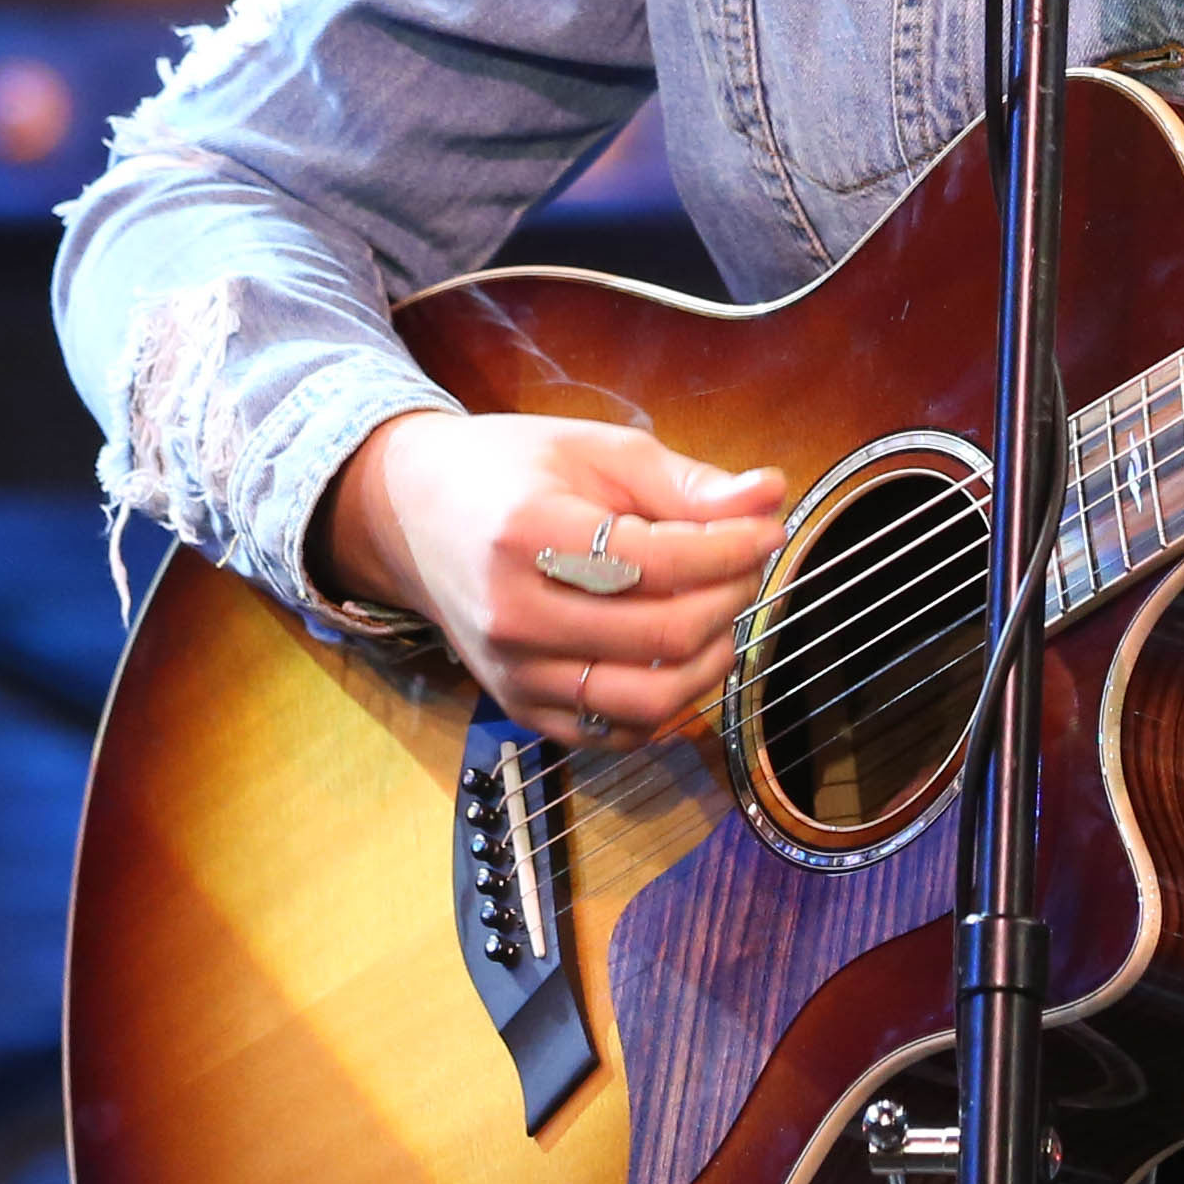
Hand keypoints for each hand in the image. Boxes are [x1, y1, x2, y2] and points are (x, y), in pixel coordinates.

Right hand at [320, 410, 785, 749]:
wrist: (413, 515)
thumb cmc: (512, 472)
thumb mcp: (598, 452)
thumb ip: (687, 482)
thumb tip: (770, 496)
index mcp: (528, 534)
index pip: (661, 561)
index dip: (734, 547)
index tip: (768, 527)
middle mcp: (514, 615)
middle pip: (663, 634)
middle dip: (730, 598)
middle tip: (747, 565)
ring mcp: (513, 673)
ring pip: (648, 699)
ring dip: (711, 659)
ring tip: (721, 612)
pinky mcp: (519, 709)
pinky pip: (616, 731)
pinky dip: (667, 704)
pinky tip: (680, 656)